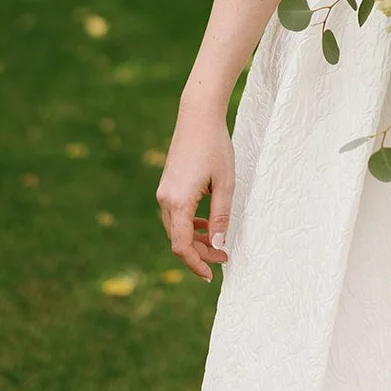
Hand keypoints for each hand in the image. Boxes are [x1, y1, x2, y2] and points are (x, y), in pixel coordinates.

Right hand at [156, 101, 235, 281]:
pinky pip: (176, 214)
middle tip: (225, 256)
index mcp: (178, 202)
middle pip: (178, 239)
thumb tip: (219, 246)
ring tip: (219, 242)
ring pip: (176, 228)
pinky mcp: (167, 185)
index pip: (181, 246)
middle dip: (201, 253)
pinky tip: (207, 223)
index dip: (196, 263)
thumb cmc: (215, 146)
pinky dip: (191, 224)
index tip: (211, 274)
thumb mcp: (225, 183)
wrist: (198, 115)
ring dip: (196, 239)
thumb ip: (221, 216)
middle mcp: (165, 200)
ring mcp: (164, 192)